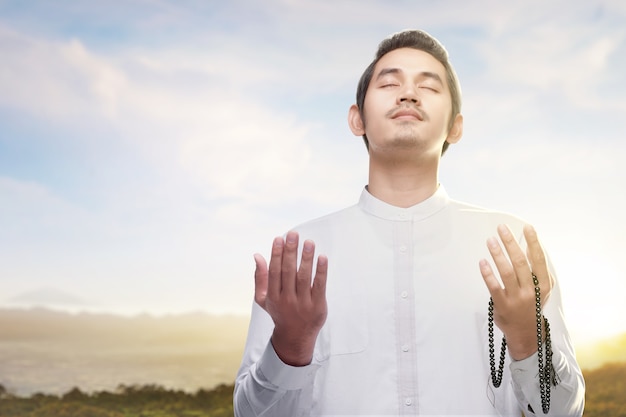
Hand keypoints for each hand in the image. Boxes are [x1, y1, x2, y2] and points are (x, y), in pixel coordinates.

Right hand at [254, 231, 327, 365]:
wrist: (295, 337)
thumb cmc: (279, 312)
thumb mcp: (264, 298)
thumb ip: (260, 277)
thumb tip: (257, 255)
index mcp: (273, 296)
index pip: (274, 271)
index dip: (276, 254)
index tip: (279, 238)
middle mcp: (287, 300)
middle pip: (288, 272)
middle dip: (290, 252)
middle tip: (293, 234)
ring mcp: (303, 304)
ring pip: (304, 277)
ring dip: (306, 258)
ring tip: (308, 242)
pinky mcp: (318, 306)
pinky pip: (319, 286)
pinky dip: (321, 271)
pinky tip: (322, 257)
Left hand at [479, 224, 553, 359]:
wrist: (527, 334)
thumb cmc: (532, 305)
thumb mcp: (541, 289)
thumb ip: (537, 270)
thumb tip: (530, 247)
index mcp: (543, 285)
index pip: (538, 259)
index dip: (533, 242)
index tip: (527, 227)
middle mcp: (531, 291)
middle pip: (520, 262)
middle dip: (511, 243)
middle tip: (502, 229)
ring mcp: (516, 298)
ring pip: (507, 272)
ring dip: (498, 254)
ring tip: (491, 241)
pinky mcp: (502, 305)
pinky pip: (494, 287)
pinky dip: (488, 273)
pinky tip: (482, 262)